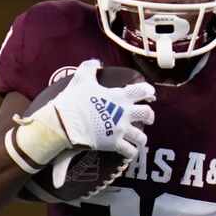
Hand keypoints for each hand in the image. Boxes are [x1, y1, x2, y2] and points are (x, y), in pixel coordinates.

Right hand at [7, 59, 154, 172]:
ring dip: (140, 138)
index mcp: (119, 96)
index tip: (150, 94)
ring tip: (138, 139)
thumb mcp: (81, 79)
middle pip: (147, 114)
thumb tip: (96, 62)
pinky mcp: (114, 144)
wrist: (65, 122)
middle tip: (148, 118)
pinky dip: (130, 153)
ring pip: (141, 136)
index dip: (148, 91)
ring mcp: (120, 129)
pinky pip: (129, 151)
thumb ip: (90, 67)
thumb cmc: (73, 100)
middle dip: (149, 116)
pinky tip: (128, 153)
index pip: (142, 90)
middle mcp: (124, 113)